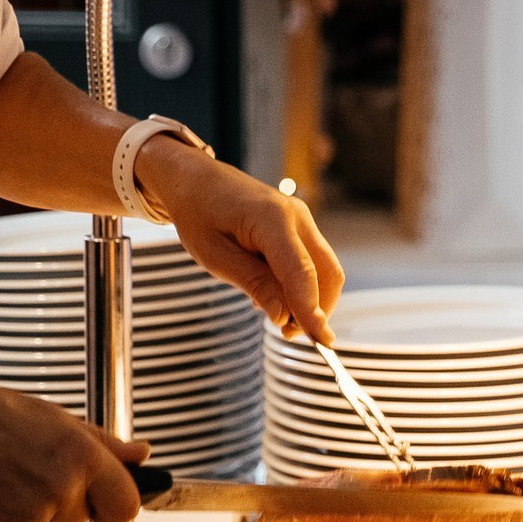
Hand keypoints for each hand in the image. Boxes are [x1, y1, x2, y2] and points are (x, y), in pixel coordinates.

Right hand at [0, 378, 147, 521]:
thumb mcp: (58, 419)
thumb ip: (105, 443)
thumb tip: (141, 455)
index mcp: (83, 456)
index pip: (127, 506)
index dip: (116, 505)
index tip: (105, 499)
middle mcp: (62, 487)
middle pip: (85, 520)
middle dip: (70, 503)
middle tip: (37, 470)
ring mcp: (32, 512)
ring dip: (38, 508)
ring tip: (11, 472)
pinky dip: (10, 515)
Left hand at [138, 139, 344, 343]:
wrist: (195, 180)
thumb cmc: (199, 213)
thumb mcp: (215, 256)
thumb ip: (253, 284)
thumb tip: (283, 316)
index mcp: (272, 218)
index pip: (302, 273)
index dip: (312, 310)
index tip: (320, 341)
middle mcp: (296, 216)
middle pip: (327, 274)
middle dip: (316, 309)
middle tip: (289, 333)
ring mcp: (302, 220)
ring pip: (325, 270)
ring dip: (311, 299)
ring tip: (279, 315)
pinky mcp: (300, 227)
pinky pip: (313, 263)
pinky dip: (303, 286)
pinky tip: (276, 294)